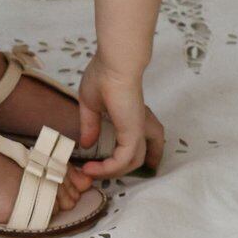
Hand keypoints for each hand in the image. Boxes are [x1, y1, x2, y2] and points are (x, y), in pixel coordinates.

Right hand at [72, 55, 165, 182]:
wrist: (114, 65)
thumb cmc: (103, 76)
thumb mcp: (90, 103)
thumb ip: (90, 124)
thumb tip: (87, 143)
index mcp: (132, 112)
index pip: (144, 133)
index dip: (138, 144)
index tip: (115, 153)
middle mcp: (139, 123)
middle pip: (150, 147)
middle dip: (143, 161)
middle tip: (118, 171)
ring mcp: (137, 131)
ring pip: (134, 160)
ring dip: (112, 171)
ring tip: (92, 172)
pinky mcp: (132, 135)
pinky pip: (122, 160)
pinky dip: (107, 168)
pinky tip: (91, 168)